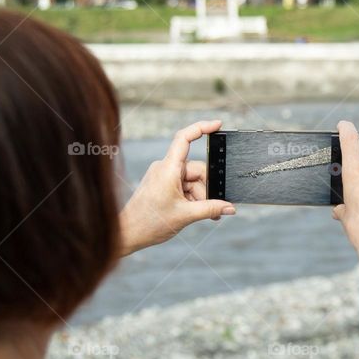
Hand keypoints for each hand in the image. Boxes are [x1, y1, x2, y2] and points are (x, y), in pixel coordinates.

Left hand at [119, 120, 234, 254]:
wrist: (128, 233)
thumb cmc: (149, 223)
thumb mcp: (186, 216)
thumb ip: (211, 209)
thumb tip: (230, 208)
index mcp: (168, 169)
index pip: (184, 138)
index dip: (202, 127)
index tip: (218, 124)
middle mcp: (165, 168)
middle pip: (196, 169)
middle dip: (207, 189)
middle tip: (215, 208)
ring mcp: (163, 176)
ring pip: (192, 180)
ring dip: (201, 197)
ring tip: (206, 215)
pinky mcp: (163, 184)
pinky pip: (184, 185)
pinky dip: (192, 198)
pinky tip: (196, 211)